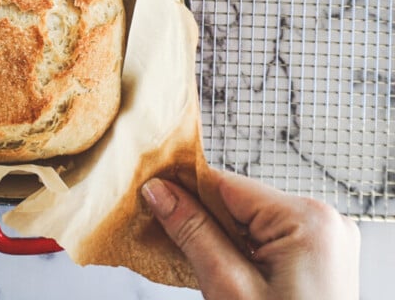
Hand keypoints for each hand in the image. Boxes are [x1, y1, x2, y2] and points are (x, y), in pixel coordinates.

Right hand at [142, 170, 359, 299]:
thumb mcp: (230, 288)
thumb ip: (194, 232)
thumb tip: (160, 192)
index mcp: (307, 219)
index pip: (226, 183)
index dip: (182, 188)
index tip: (148, 193)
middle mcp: (322, 222)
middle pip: (237, 202)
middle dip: (199, 217)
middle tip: (161, 233)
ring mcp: (323, 240)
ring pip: (249, 221)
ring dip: (216, 236)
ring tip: (191, 258)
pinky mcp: (317, 258)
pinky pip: (266, 238)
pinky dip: (238, 250)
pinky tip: (218, 266)